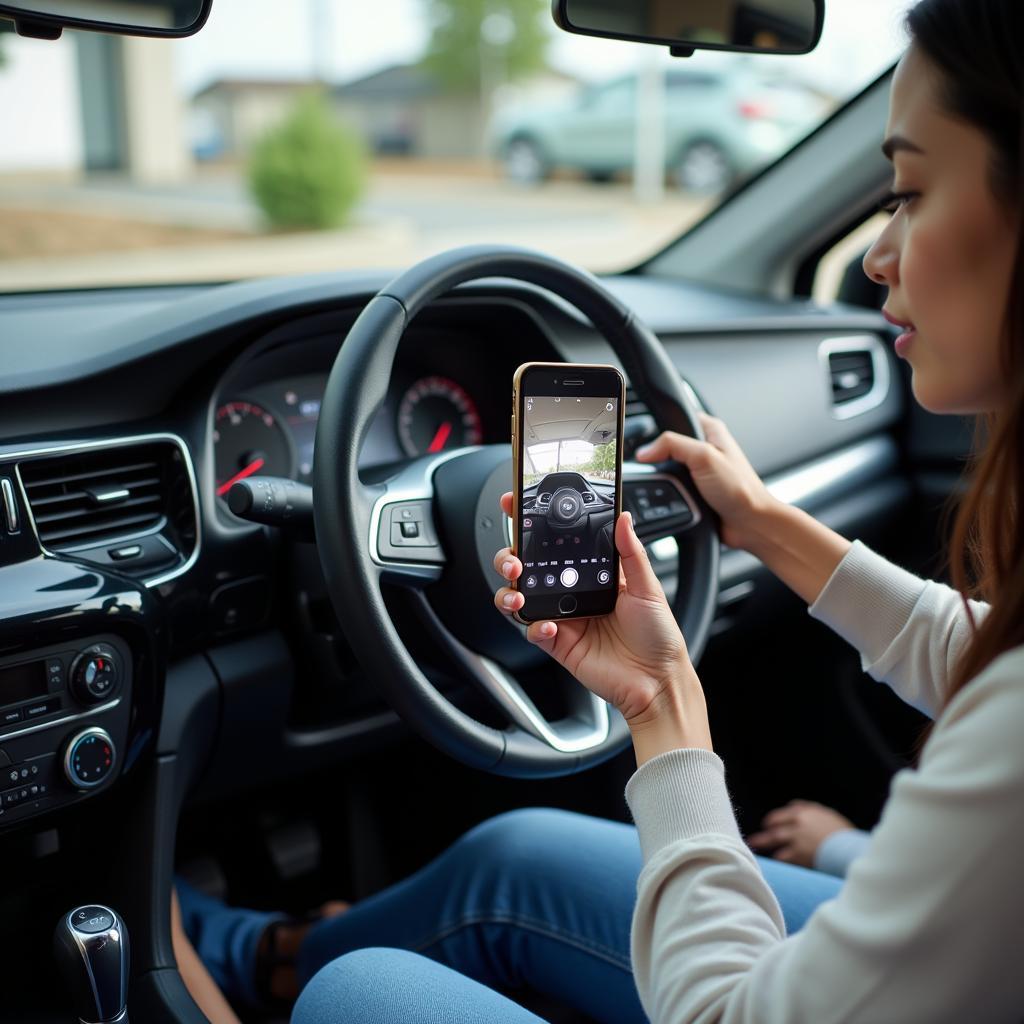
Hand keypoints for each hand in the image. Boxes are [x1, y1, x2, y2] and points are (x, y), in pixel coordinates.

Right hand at [492, 492, 710, 754]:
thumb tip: (624, 518)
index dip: (532, 522)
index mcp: (591, 572)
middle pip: (526, 567)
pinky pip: (532, 630)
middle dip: (509, 558)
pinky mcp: (557, 644)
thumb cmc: (658, 635)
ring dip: (509, 592)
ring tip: (518, 593)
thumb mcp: (649, 587)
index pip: (556, 541)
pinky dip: (533, 626)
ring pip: (519, 597)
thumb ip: (631, 552)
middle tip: (514, 559)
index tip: (516, 504)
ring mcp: (562, 617)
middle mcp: (571, 592)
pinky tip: (548, 626)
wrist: (657, 680)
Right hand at [635, 413, 773, 550]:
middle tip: (674, 471)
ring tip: (682, 488)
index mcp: (711, 430)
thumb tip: (645, 451)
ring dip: (669, 481)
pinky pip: (672, 488)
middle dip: (664, 460)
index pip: (676, 420)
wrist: (749, 524)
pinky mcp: (695, 489)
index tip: (654, 447)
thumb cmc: (740, 489)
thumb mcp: (704, 457)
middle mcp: (706, 448)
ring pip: (668, 470)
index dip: (662, 430)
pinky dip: (672, 494)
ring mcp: (700, 470)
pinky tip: (681, 498)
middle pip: (668, 447)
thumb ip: (672, 446)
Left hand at [747, 800, 854, 867]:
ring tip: (754, 846)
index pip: (783, 814)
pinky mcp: (798, 854)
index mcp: (805, 813)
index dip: (774, 820)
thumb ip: (811, 811)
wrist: (849, 849)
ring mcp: (796, 838)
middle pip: (774, 825)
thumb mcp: (828, 815)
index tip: (768, 824)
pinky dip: (777, 858)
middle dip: (765, 831)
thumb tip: (795, 808)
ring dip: (763, 842)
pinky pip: (782, 856)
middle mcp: (797, 823)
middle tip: (754, 837)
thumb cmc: (843, 834)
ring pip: (774, 839)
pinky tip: (774, 861)